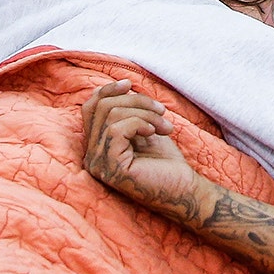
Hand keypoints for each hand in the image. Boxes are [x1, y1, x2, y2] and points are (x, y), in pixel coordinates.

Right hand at [81, 81, 199, 206]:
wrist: (185, 189)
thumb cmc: (166, 162)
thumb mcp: (144, 129)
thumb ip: (128, 112)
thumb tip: (123, 87)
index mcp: (97, 147)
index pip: (89, 109)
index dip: (107, 91)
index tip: (130, 84)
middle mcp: (92, 157)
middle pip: (102, 108)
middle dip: (136, 101)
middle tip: (162, 111)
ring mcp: (99, 165)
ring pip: (111, 116)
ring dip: (145, 113)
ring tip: (165, 125)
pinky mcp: (111, 169)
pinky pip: (116, 130)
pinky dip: (141, 123)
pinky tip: (156, 133)